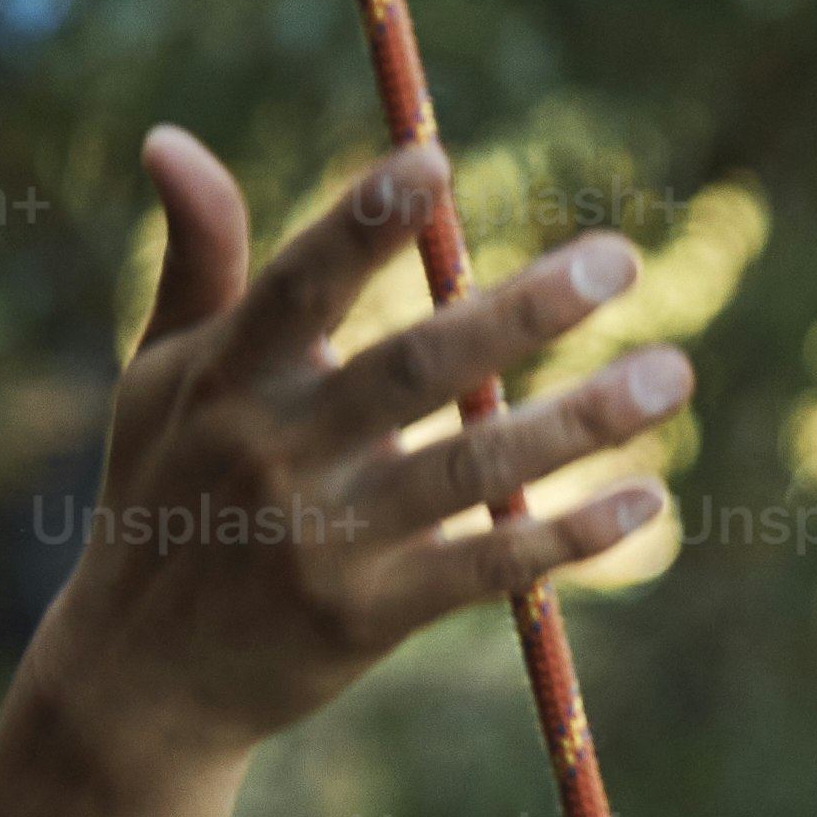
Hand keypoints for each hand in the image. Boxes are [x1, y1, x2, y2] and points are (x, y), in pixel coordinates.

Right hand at [30, 126, 686, 770]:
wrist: (143, 680)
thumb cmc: (164, 498)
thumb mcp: (159, 377)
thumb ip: (198, 259)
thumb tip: (170, 137)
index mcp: (227, 377)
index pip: (300, 284)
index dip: (363, 222)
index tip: (437, 159)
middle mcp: (276, 453)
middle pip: (414, 369)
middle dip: (519, 312)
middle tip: (620, 259)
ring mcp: (325, 540)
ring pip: (469, 468)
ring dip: (577, 423)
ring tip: (673, 375)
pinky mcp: (365, 619)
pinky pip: (485, 568)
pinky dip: (567, 537)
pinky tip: (646, 500)